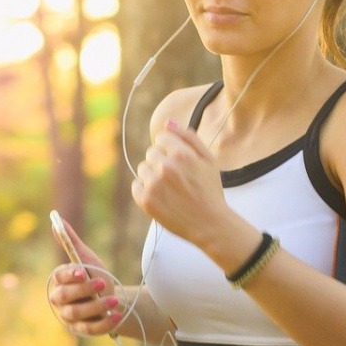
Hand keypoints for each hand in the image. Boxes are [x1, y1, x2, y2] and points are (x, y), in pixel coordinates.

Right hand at [47, 217, 122, 335]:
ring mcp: (71, 318)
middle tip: (102, 282)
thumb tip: (56, 220)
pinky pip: (90, 329)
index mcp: (60, 282)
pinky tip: (116, 315)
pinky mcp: (83, 330)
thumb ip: (71, 243)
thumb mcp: (87, 259)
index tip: (82, 271)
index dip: (69, 275)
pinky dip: (104, 323)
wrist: (113, 300)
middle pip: (64, 297)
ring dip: (96, 306)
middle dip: (83, 290)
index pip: (59, 278)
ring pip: (78, 313)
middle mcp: (61, 301)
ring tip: (114, 300)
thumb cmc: (96, 277)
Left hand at [131, 120, 230, 244]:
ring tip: (170, 189)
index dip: (171, 149)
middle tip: (177, 179)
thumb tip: (168, 122)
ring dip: (153, 176)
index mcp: (181, 154)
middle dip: (161, 162)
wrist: (210, 224)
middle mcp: (165, 167)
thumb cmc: (210, 190)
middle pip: (151, 153)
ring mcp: (154, 185)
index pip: (161, 138)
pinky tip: (162, 197)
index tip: (179, 162)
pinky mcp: (146, 201)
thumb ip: (188, 137)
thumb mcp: (208, 160)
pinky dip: (145, 190)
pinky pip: (136, 186)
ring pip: (143, 169)